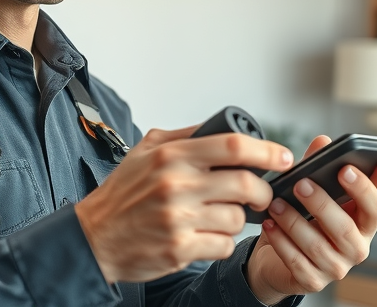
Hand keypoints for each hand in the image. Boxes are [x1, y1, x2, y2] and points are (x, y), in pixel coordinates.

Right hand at [75, 126, 294, 283]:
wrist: (94, 237)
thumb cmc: (122, 194)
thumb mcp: (145, 151)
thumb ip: (183, 135)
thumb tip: (221, 127)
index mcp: (171, 155)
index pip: (232, 146)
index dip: (266, 151)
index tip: (282, 157)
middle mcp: (176, 184)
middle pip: (244, 183)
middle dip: (262, 191)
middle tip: (260, 195)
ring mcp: (178, 218)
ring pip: (237, 218)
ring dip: (238, 220)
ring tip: (220, 217)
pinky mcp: (180, 249)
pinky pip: (223, 245)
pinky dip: (222, 242)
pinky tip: (206, 236)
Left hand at [245, 136, 376, 303]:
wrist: (277, 258)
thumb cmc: (303, 220)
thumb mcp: (314, 193)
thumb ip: (320, 167)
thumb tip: (323, 140)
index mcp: (364, 223)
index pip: (376, 207)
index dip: (364, 188)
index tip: (346, 168)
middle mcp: (356, 248)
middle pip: (345, 228)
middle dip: (321, 204)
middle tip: (301, 184)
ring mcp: (336, 268)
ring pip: (317, 245)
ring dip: (294, 222)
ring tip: (276, 204)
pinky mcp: (313, 282)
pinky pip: (297, 262)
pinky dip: (281, 241)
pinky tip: (269, 225)